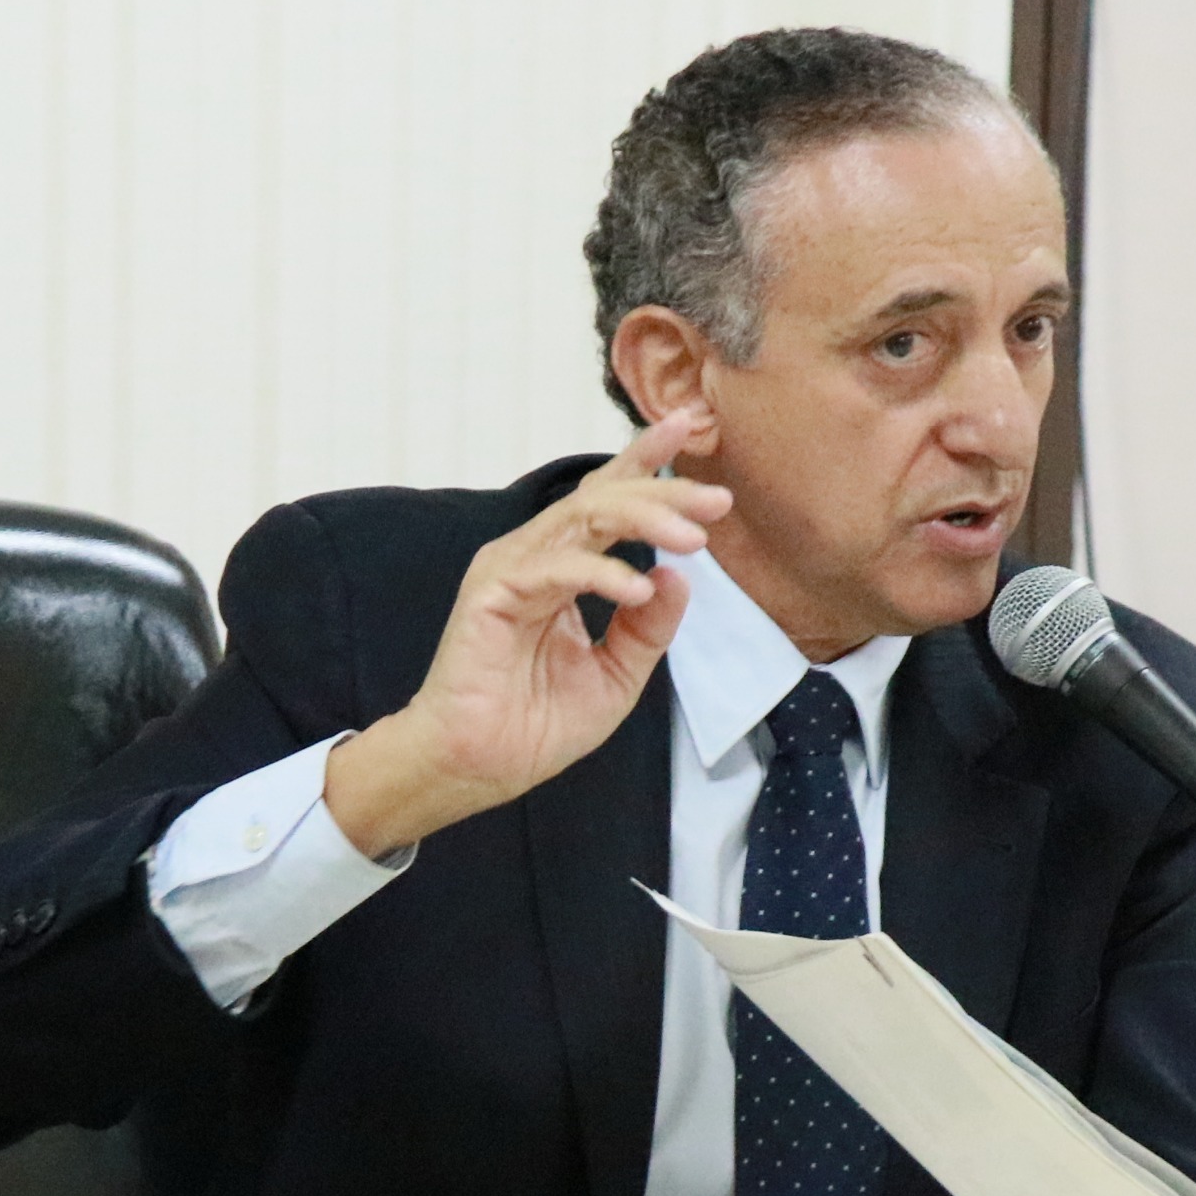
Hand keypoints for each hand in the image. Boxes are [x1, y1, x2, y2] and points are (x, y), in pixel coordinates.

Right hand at [322, 412, 729, 855]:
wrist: (479, 767)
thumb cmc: (534, 727)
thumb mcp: (617, 676)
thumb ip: (648, 628)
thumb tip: (678, 577)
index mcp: (564, 569)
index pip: (609, 500)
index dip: (648, 462)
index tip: (693, 428)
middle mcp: (536, 557)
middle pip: (604, 498)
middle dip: (665, 491)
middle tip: (717, 501)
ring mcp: (511, 569)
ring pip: (583, 517)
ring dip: (644, 520)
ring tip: (692, 538)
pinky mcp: (492, 592)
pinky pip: (555, 567)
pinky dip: (600, 573)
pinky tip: (635, 590)